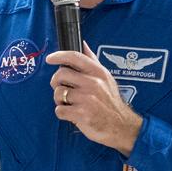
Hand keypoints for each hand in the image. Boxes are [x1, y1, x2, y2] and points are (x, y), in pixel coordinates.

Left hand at [47, 41, 143, 155]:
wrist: (121, 126)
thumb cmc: (110, 102)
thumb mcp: (106, 78)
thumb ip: (92, 61)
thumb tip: (83, 44)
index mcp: (98, 73)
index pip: (74, 57)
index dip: (59, 55)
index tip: (50, 59)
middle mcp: (93, 83)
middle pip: (60, 74)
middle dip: (56, 82)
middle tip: (63, 88)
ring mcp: (87, 99)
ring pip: (58, 93)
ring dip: (60, 100)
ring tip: (71, 103)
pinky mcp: (81, 114)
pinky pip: (59, 110)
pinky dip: (62, 113)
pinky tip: (72, 113)